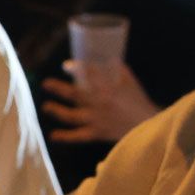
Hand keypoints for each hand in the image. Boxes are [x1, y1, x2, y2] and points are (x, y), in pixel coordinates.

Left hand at [41, 60, 158, 143]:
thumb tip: (107, 57)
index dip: (76, 69)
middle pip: (75, 95)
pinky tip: (53, 135)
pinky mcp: (97, 133)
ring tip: (46, 106)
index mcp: (109, 88)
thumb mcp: (130, 80)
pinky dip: (66, 137)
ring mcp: (97, 119)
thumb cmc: (138, 100)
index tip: (66, 66)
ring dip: (57, 111)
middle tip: (46, 84)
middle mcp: (100, 104)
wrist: (148, 125)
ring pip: (72, 115)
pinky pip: (79, 136)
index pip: (89, 75)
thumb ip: (117, 68)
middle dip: (58, 88)